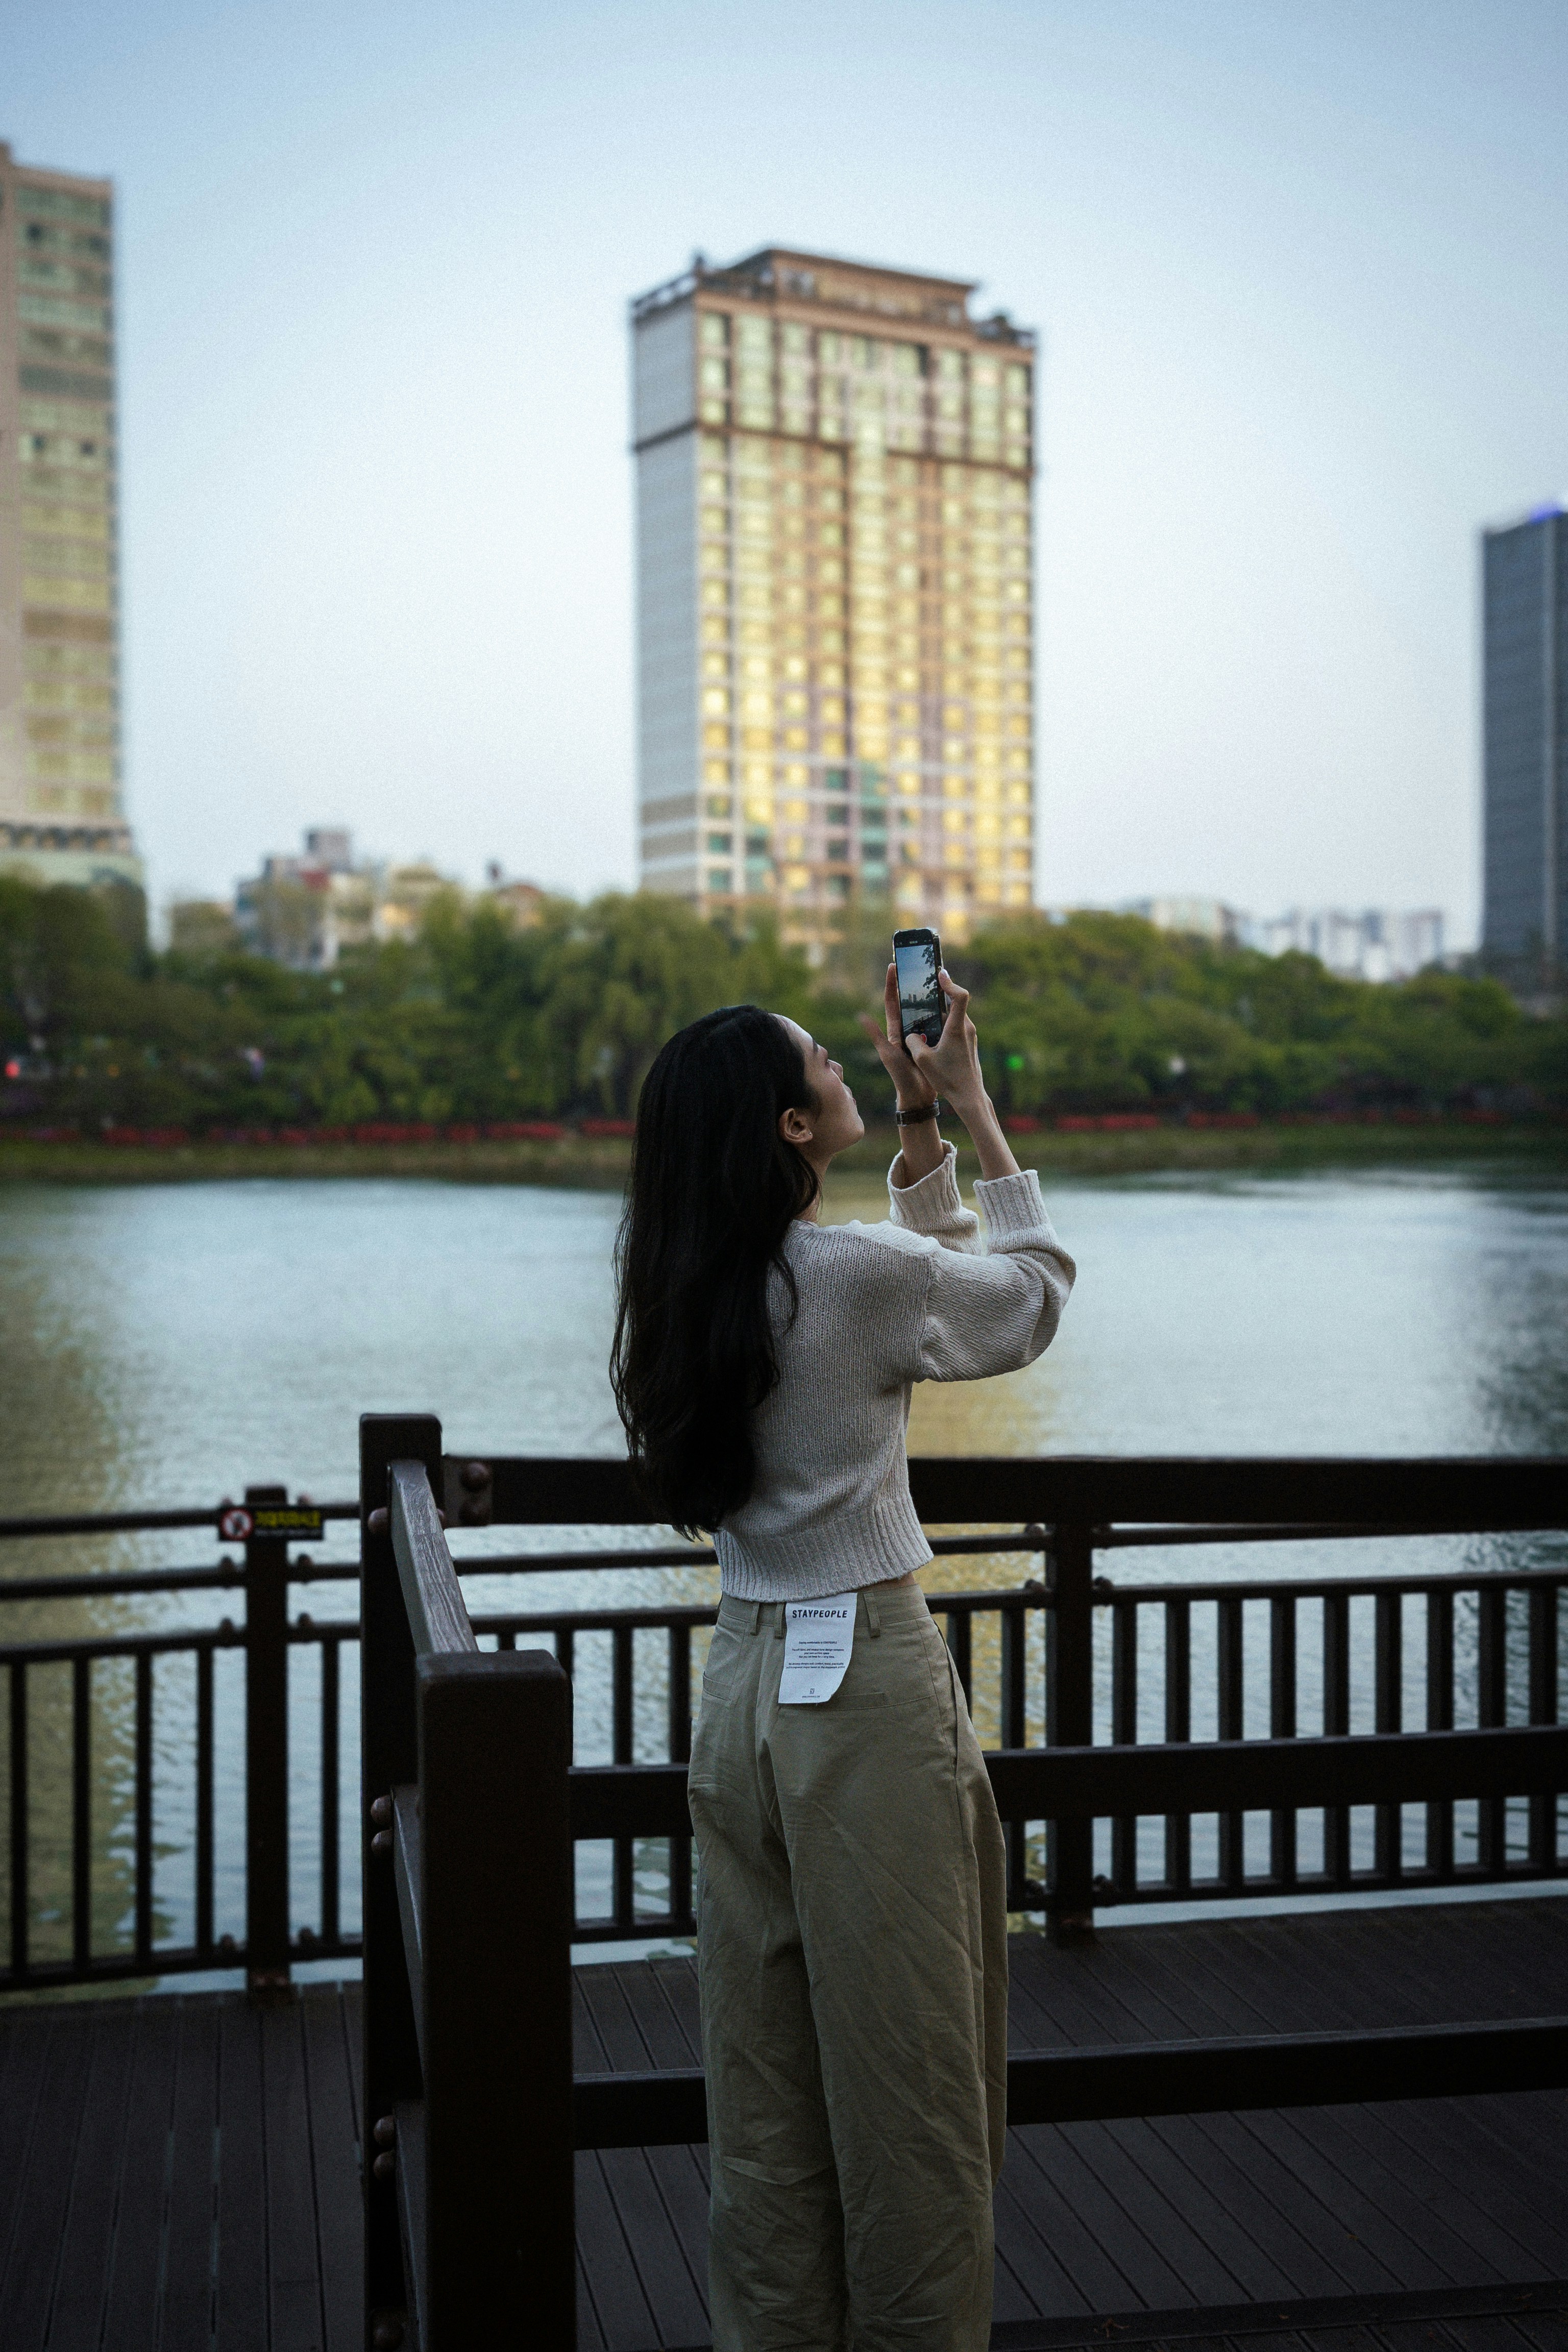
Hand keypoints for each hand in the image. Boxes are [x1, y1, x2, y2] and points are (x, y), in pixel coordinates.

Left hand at [858, 964, 936, 1110]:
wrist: (918, 1095)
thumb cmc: (900, 1076)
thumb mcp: (888, 1054)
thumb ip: (876, 1035)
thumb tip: (860, 1016)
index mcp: (895, 1030)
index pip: (892, 1001)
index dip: (891, 983)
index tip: (893, 965)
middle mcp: (907, 1029)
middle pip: (910, 1001)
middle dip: (912, 983)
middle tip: (918, 966)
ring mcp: (921, 1034)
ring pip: (925, 1010)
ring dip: (930, 994)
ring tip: (936, 977)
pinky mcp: (934, 1040)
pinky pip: (939, 1022)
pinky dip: (943, 1010)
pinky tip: (951, 1000)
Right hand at [905, 971, 986, 1113]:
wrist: (969, 1096)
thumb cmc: (947, 1079)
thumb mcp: (923, 1059)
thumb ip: (912, 1040)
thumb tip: (911, 1032)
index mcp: (957, 1028)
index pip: (959, 996)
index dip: (950, 982)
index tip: (939, 973)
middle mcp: (967, 1028)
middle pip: (955, 1002)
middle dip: (939, 994)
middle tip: (925, 985)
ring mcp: (970, 1036)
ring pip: (954, 1015)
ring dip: (940, 1010)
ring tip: (923, 1008)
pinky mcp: (969, 1044)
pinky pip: (956, 1026)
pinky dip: (944, 1022)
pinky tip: (931, 1030)